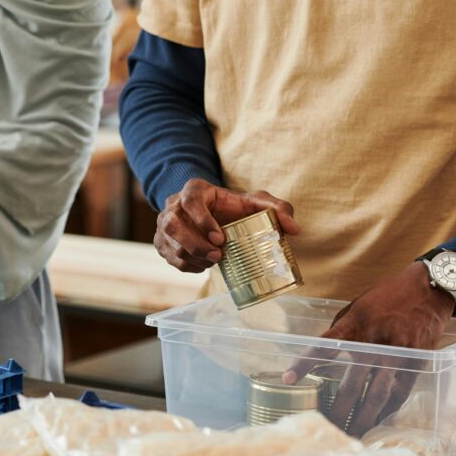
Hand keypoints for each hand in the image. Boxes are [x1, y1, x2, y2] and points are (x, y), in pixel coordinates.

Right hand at [155, 179, 299, 271]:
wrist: (211, 213)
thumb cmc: (233, 207)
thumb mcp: (256, 202)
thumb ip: (278, 208)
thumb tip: (294, 229)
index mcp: (194, 190)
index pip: (190, 201)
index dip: (202, 221)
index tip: (220, 238)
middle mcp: (173, 205)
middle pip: (173, 225)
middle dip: (195, 244)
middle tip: (218, 256)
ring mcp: (164, 224)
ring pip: (170, 243)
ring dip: (191, 257)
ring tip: (213, 261)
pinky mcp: (162, 241)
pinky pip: (169, 257)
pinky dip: (186, 265)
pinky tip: (203, 265)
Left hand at [283, 262, 454, 435]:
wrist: (428, 289)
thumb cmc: (386, 297)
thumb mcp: (356, 307)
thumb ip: (340, 331)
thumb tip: (322, 356)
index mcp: (355, 325)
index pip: (323, 347)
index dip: (304, 364)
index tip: (287, 379)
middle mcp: (375, 343)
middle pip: (352, 385)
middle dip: (338, 410)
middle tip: (325, 426)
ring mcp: (397, 356)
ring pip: (377, 396)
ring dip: (363, 418)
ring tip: (350, 434)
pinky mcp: (416, 365)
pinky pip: (398, 395)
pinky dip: (385, 411)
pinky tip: (374, 422)